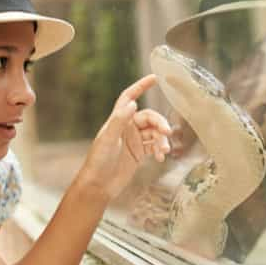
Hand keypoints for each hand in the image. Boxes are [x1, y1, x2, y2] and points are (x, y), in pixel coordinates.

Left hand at [78, 74, 171, 197]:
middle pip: (149, 118)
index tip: (154, 78)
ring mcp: (134, 141)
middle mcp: (127, 128)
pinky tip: (161, 158)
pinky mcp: (139, 154)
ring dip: (161, 140)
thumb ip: (120, 121)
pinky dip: (160, 150)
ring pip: (154, 133)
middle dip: (160, 124)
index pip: (130, 97)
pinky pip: (155, 146)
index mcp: (118, 120)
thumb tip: (133, 104)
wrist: (98, 185)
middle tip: (167, 133)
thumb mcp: (108, 139)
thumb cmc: (98, 161)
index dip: (140, 86)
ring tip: (163, 151)